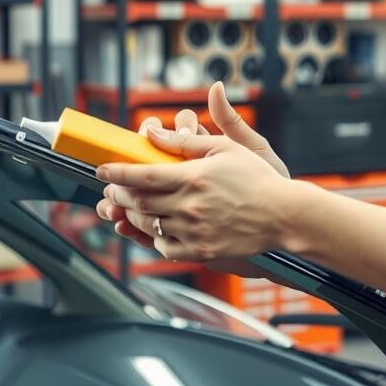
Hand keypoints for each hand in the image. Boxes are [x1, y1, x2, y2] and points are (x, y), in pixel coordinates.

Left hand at [98, 128, 295, 262]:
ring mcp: (195, 232)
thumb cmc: (257, 178)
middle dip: (118, 195)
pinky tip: (155, 228)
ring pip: (148, 226)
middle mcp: (190, 206)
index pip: (142, 176)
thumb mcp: (225, 148)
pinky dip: (153, 238)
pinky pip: (165, 248)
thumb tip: (152, 133)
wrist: (284, 216)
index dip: (116, 174)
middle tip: (112, 190)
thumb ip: (185, 142)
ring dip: (132, 216)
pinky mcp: (202, 251)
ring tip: (128, 208)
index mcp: (194, 177)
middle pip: (139, 202)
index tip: (102, 171)